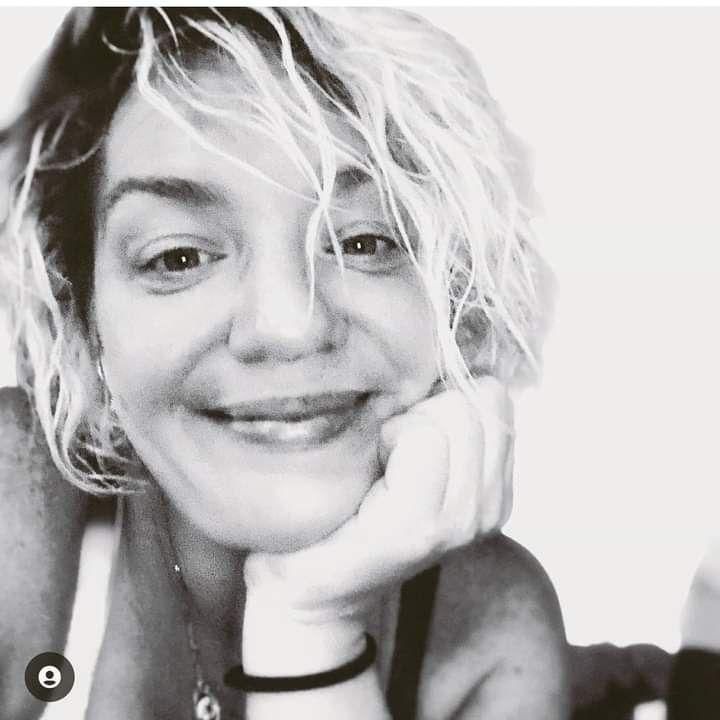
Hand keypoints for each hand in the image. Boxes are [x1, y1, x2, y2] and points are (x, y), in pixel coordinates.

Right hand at [243, 376, 514, 624]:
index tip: (372, 450)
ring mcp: (488, 514)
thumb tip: (379, 390)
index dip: (393, 426)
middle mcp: (463, 521)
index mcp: (412, 526)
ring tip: (415, 442)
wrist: (330, 592)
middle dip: (425, 410)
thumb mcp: (303, 500)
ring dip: (449, 412)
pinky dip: (470, 421)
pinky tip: (438, 447)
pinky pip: (501, 426)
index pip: (427, 434)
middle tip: (395, 439)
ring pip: (491, 410)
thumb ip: (339, 451)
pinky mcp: (499, 503)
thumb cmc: (306, 543)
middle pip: (468, 413)